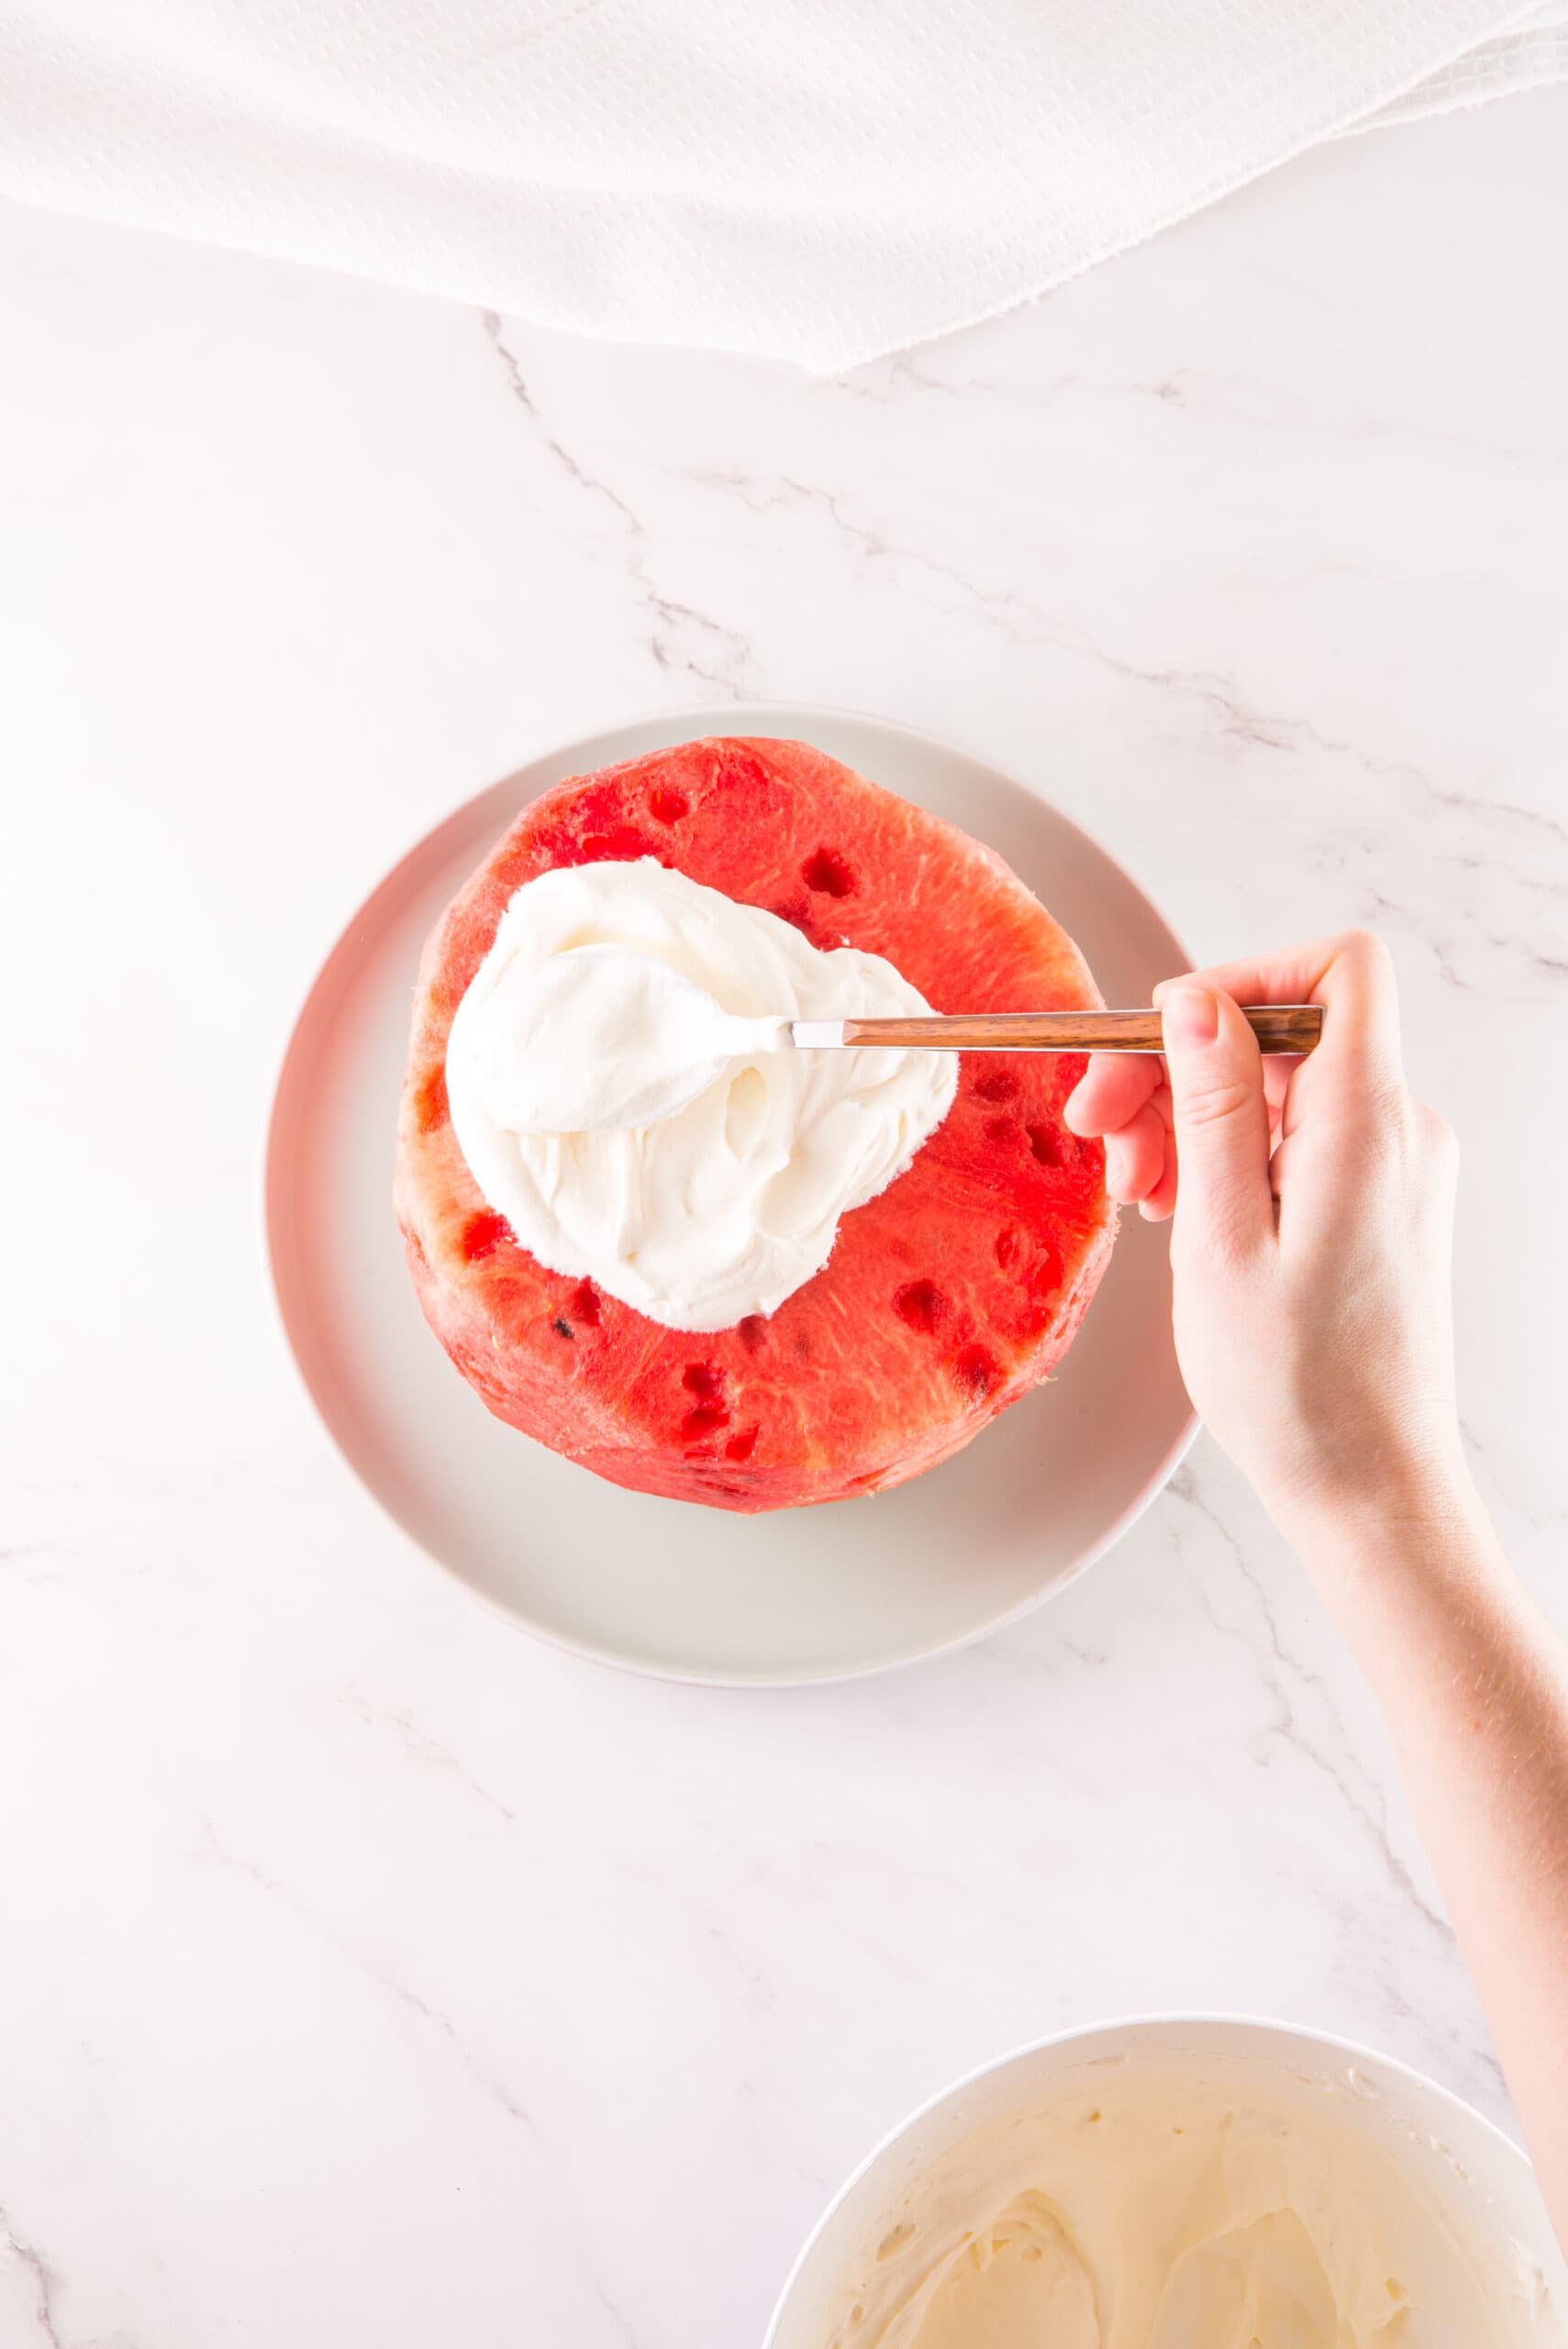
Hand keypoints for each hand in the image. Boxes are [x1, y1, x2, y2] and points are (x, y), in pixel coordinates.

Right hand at [1064, 932, 1468, 1532]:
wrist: (1368, 1485)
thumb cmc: (1295, 1387)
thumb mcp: (1221, 1238)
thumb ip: (1211, 1106)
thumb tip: (1194, 998)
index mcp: (1366, 1125)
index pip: (1337, 968)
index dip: (1242, 977)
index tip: (1160, 1037)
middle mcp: (1398, 1130)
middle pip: (1283, 1029)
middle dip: (1182, 1063)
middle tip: (1098, 1132)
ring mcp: (1392, 1167)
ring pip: (1279, 1087)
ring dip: (1192, 1118)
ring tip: (1136, 1192)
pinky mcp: (1376, 1203)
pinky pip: (1295, 1140)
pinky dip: (1229, 1157)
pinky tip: (1179, 1211)